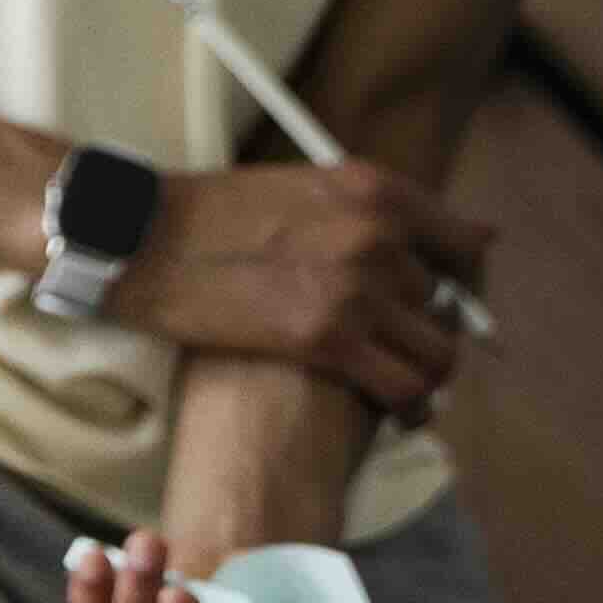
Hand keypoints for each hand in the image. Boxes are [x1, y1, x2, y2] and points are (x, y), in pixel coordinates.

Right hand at [106, 159, 489, 416]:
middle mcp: (378, 235)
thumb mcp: (299, 188)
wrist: (136, 238)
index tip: (451, 299)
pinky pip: (405, 388)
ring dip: (426, 371)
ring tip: (408, 385)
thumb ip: (360, 213)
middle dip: (427, 328)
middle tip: (400, 347)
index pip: (466, 242)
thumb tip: (417, 247)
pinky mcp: (327, 340)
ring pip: (438, 351)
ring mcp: (356, 288)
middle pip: (447, 302)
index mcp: (374, 191)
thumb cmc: (203, 215)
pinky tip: (400, 413)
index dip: (465, 278)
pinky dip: (410, 406)